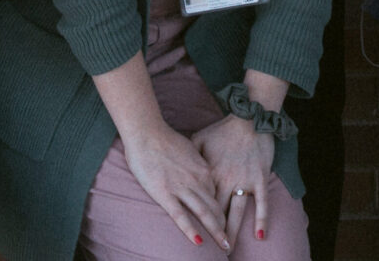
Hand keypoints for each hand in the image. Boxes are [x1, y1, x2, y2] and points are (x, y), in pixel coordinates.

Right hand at [124, 119, 230, 247]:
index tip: (229, 223)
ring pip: (204, 213)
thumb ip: (197, 163)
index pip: (219, 195)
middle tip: (231, 242)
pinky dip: (191, 230)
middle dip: (226, 226)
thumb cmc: (165, 139)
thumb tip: (202, 171)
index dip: (224, 211)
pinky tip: (199, 242)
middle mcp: (197, 180)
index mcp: (204, 169)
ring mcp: (182, 188)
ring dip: (216, 231)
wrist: (147, 132)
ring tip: (225, 246)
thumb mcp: (190, 148)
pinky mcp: (165, 194)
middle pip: (216, 207)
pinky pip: (180, 216)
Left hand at [196, 115, 275, 247]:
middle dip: (214, 233)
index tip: (196, 234)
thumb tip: (177, 166)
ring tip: (229, 249)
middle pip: (218, 213)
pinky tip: (260, 236)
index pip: (202, 203)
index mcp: (210, 174)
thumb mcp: (199, 140)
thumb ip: (189, 156)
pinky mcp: (260, 178)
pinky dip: (261, 219)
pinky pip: (262, 202)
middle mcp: (226, 180)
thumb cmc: (223, 129)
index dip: (198, 221)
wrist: (249, 117)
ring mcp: (244, 180)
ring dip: (233, 232)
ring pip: (237, 212)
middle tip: (212, 249)